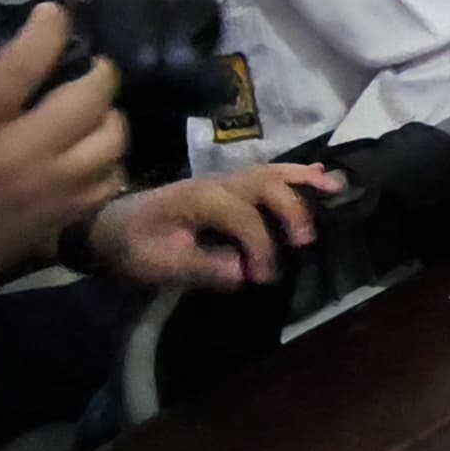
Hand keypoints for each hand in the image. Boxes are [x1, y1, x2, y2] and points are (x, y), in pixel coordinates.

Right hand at [0, 8, 128, 313]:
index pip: (30, 61)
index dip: (50, 28)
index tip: (54, 12)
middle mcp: (18, 157)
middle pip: (89, 99)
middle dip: (98, 69)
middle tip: (86, 60)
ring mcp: (42, 194)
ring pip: (110, 145)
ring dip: (109, 116)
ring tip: (92, 105)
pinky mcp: (50, 225)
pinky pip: (106, 187)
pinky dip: (109, 163)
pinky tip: (89, 152)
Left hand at [88, 164, 333, 289]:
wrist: (112, 227)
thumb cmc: (135, 248)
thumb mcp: (158, 266)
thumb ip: (201, 267)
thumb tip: (244, 274)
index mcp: (198, 200)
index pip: (242, 216)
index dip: (260, 247)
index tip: (263, 278)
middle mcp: (217, 182)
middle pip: (264, 183)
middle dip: (290, 209)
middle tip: (305, 243)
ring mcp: (225, 179)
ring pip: (271, 171)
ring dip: (304, 180)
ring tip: (337, 189)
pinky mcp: (230, 184)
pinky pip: (269, 172)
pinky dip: (298, 173)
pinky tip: (323, 177)